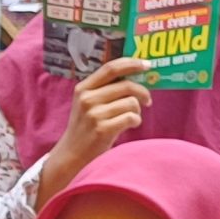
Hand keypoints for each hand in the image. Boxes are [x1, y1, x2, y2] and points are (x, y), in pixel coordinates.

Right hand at [37, 60, 151, 202]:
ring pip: (131, 102)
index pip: (111, 68)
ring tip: (130, 117)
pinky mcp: (103, 129)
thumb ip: (104, 90)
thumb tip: (135, 77)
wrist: (72, 155)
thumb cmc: (85, 128)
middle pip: (126, 85)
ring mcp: (94, 114)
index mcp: (83, 88)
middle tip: (148, 99)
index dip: (131, 63)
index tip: (146, 64)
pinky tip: (129, 126)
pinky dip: (135, 121)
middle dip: (142, 91)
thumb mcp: (87, 104)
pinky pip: (132, 117)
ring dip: (137, 110)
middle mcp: (87, 99)